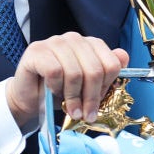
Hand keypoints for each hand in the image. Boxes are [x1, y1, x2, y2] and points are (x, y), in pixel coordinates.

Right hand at [4, 32, 128, 130]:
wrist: (30, 99)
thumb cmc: (60, 91)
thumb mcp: (87, 86)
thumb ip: (105, 72)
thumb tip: (123, 57)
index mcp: (90, 44)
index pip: (111, 63)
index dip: (107, 87)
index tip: (99, 102)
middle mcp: (74, 39)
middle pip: (95, 70)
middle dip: (91, 97)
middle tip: (86, 114)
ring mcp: (54, 42)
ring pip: (75, 72)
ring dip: (72, 96)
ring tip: (70, 108)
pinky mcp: (37, 51)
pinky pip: (54, 71)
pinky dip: (55, 87)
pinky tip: (52, 91)